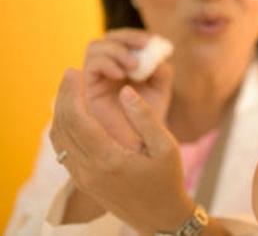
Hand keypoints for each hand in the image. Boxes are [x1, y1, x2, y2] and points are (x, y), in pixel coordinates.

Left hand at [50, 69, 192, 234]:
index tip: (76, 72)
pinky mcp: (83, 182)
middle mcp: (89, 170)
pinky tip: (75, 114)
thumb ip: (145, 117)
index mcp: (109, 159)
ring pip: (59, 139)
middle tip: (70, 74)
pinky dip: (64, 127)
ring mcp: (83, 178)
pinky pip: (64, 150)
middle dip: (63, 96)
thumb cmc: (167, 180)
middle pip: (63, 126)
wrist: (160, 217)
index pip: (78, 120)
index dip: (72, 93)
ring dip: (61, 111)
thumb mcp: (166, 146)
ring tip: (71, 91)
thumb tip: (125, 90)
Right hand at [84, 29, 171, 149]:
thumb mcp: (161, 90)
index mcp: (124, 65)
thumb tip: (155, 55)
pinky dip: (106, 63)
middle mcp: (108, 69)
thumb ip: (160, 71)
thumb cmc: (151, 117)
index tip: (153, 42)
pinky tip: (122, 74)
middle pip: (108, 38)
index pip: (123, 38)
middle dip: (127, 38)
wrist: (140, 145)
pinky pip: (90, 66)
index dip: (136, 36)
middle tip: (144, 46)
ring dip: (117, 50)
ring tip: (134, 66)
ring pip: (95, 47)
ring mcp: (96, 78)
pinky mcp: (88, 90)